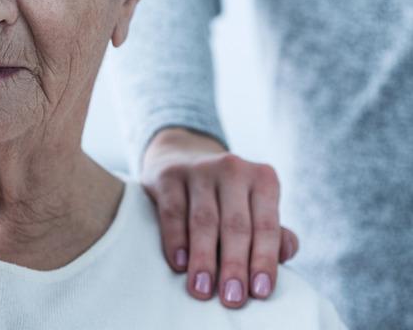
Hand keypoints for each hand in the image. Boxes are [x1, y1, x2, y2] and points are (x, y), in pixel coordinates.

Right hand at [141, 127, 298, 308]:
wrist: (183, 158)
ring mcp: (199, 170)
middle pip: (235, 225)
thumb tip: (287, 253)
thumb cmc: (226, 196)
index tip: (260, 292)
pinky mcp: (169, 176)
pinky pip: (173, 211)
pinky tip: (179, 263)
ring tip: (202, 289)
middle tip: (232, 298)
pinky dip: (176, 239)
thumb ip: (272, 232)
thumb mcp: (253, 206)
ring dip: (204, 258)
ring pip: (203, 220)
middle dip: (234, 265)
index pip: (266, 225)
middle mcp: (233, 169)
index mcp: (263, 178)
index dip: (264, 260)